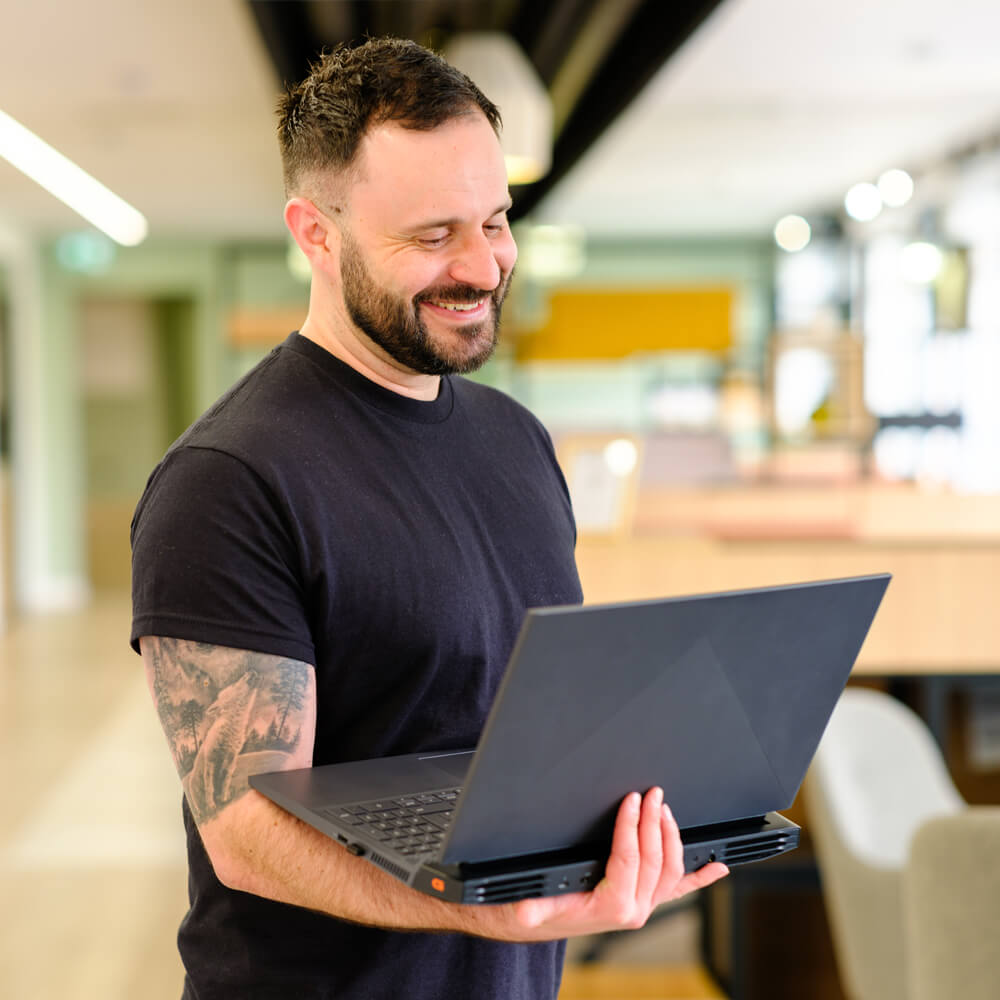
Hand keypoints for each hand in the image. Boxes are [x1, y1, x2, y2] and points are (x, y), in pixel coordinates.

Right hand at [503, 787, 727, 939]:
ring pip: (670, 870)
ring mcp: (642, 905)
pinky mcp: (644, 901)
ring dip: (672, 837)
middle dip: (654, 824)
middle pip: (654, 860)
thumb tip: (526, 910)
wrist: (532, 923)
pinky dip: (700, 877)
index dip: (631, 827)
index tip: (631, 800)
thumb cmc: (529, 907)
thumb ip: (528, 909)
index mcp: (610, 907)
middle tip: (652, 794)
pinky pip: (678, 889)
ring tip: (665, 808)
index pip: (628, 859)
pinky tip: (717, 866)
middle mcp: (633, 910)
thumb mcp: (522, 906)